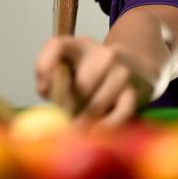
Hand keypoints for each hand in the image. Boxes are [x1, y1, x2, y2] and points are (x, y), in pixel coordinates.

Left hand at [35, 35, 153, 128]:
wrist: (133, 66)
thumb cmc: (90, 71)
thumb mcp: (68, 65)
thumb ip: (50, 77)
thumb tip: (47, 92)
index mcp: (79, 45)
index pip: (57, 46)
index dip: (44, 66)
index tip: (43, 88)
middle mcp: (103, 54)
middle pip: (78, 87)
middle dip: (68, 107)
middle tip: (64, 118)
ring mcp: (121, 73)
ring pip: (95, 106)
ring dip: (84, 120)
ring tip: (78, 125)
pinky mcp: (134, 92)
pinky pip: (118, 115)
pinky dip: (105, 127)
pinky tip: (95, 132)